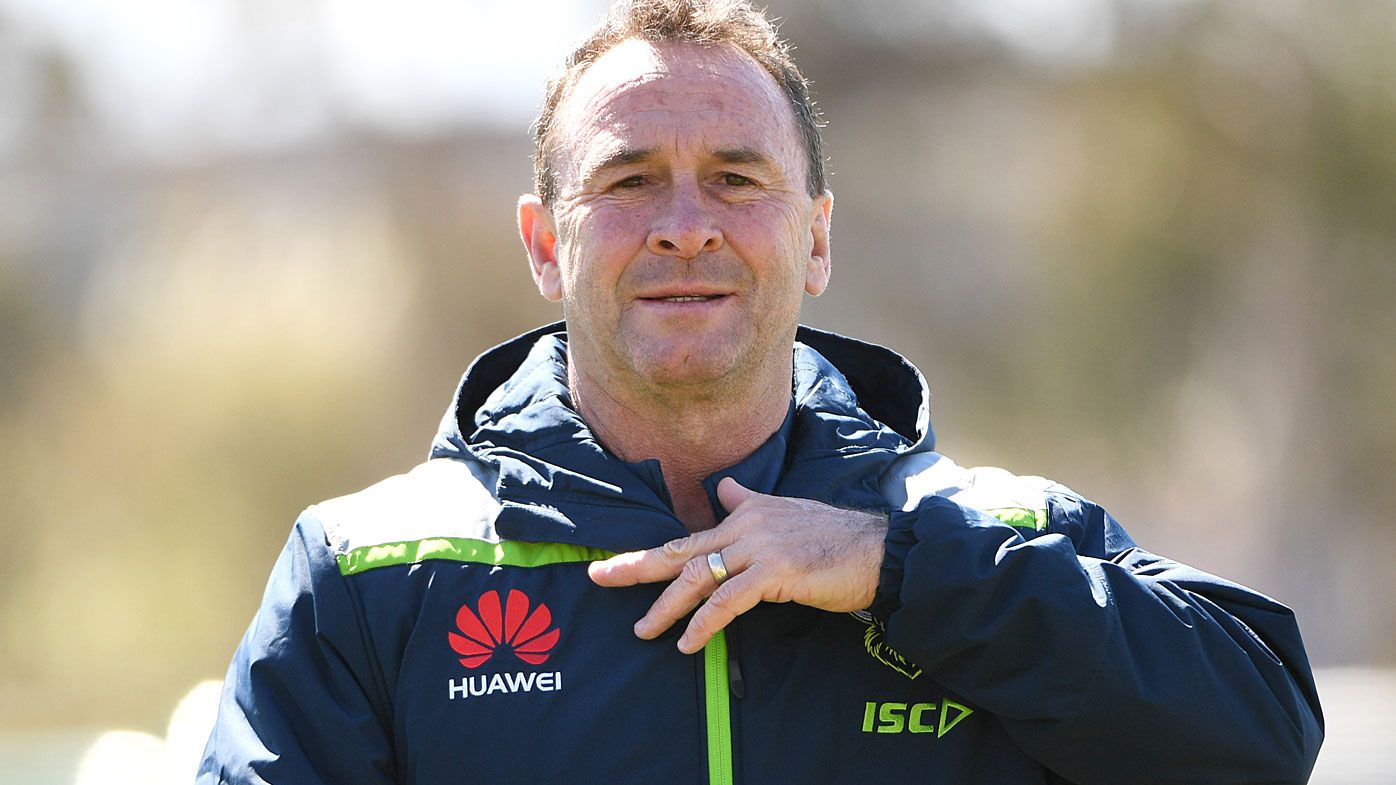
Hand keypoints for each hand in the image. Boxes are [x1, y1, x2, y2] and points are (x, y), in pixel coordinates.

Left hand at [587, 477, 888, 653]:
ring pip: (699, 578)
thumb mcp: (784, 515)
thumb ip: (748, 504)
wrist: (877, 549)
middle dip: (636, 567)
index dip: (649, 553)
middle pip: (680, 551)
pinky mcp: (776, 572)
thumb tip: (722, 487)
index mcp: (745, 514)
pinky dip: (705, 623)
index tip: (612, 564)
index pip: (687, 539)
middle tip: (599, 576)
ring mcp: (760, 547)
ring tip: (644, 630)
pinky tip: (689, 643)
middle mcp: (746, 526)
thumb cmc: (834, 539)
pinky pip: (729, 601)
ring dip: (667, 608)